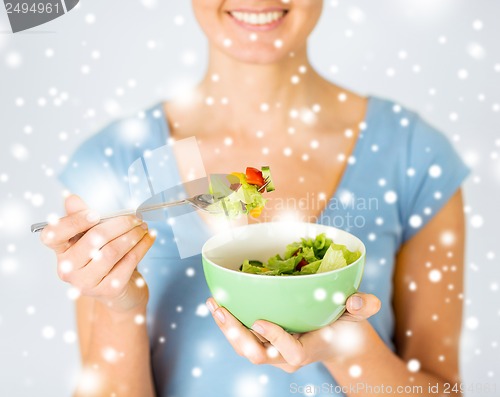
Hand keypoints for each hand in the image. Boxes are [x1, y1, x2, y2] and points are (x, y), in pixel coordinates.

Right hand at [41, 195, 155, 311]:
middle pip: (94, 238)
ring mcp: (87, 283)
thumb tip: (71, 198)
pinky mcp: (109, 290)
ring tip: (143, 226)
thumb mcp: (92, 236)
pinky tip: (149, 238)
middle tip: (135, 217)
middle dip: (119, 223)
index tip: (95, 213)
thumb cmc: (104, 258)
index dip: (73, 221)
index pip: (53, 235)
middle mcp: (68, 269)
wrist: (120, 292)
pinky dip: (142, 246)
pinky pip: (129, 261)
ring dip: (133, 234)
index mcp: (60, 252)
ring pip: (113, 250)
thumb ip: (82, 217)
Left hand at [206, 292, 380, 372]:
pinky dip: (227, 322)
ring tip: (213, 303)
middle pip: (256, 354)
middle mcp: (285, 356)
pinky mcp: (262, 343)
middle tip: (222, 310)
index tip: (260, 320)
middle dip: (236, 335)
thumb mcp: (357, 316)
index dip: (275, 338)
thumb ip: (363, 306)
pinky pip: (241, 338)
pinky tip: (218, 301)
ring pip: (243, 348)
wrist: (333, 341)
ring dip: (226, 327)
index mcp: (308, 349)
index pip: (291, 352)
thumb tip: (359, 299)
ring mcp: (272, 351)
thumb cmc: (344, 326)